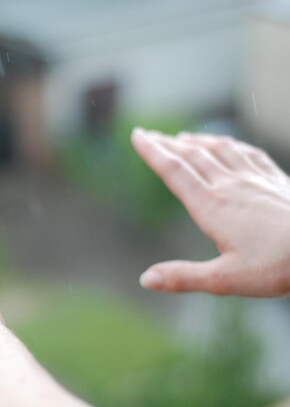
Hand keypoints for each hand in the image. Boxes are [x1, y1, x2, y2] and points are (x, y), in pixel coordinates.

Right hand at [131, 128, 289, 296]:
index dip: (153, 152)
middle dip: (167, 143)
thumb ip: (184, 277)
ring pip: (218, 150)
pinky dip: (229, 144)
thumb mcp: (226, 279)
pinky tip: (227, 144)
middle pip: (192, 155)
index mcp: (212, 206)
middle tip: (148, 133)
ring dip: (196, 141)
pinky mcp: (275, 179)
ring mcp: (254, 179)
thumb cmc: (278, 266)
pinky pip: (247, 152)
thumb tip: (145, 279)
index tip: (137, 135)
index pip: (175, 171)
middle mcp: (229, 185)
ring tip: (181, 137)